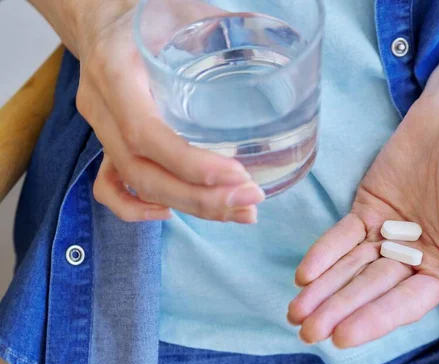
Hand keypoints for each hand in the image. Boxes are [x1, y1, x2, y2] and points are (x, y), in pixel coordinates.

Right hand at [73, 1, 264, 222]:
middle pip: (144, 174)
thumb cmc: (146, 12)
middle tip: (251, 202)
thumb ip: (226, 30)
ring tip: (236, 212)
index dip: (192, 164)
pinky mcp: (107, 142)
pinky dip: (138, 209)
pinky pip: (110, 187)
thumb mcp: (184, 10)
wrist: (100, 16)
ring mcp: (100, 130)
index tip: (238, 175)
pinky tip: (173, 212)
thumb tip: (283, 51)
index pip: (146, 133)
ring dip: (189, 207)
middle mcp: (102, 109)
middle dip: (201, 198)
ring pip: (135, 185)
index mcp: (116, 73)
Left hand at [288, 79, 438, 358]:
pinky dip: (324, 253)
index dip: (373, 320)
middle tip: (307, 333)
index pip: (403, 304)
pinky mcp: (368, 208)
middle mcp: (412, 259)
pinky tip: (304, 274)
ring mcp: (387, 234)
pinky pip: (343, 234)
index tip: (342, 337)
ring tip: (295, 312)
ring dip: (324, 289)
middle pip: (370, 289)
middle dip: (338, 309)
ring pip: (351, 266)